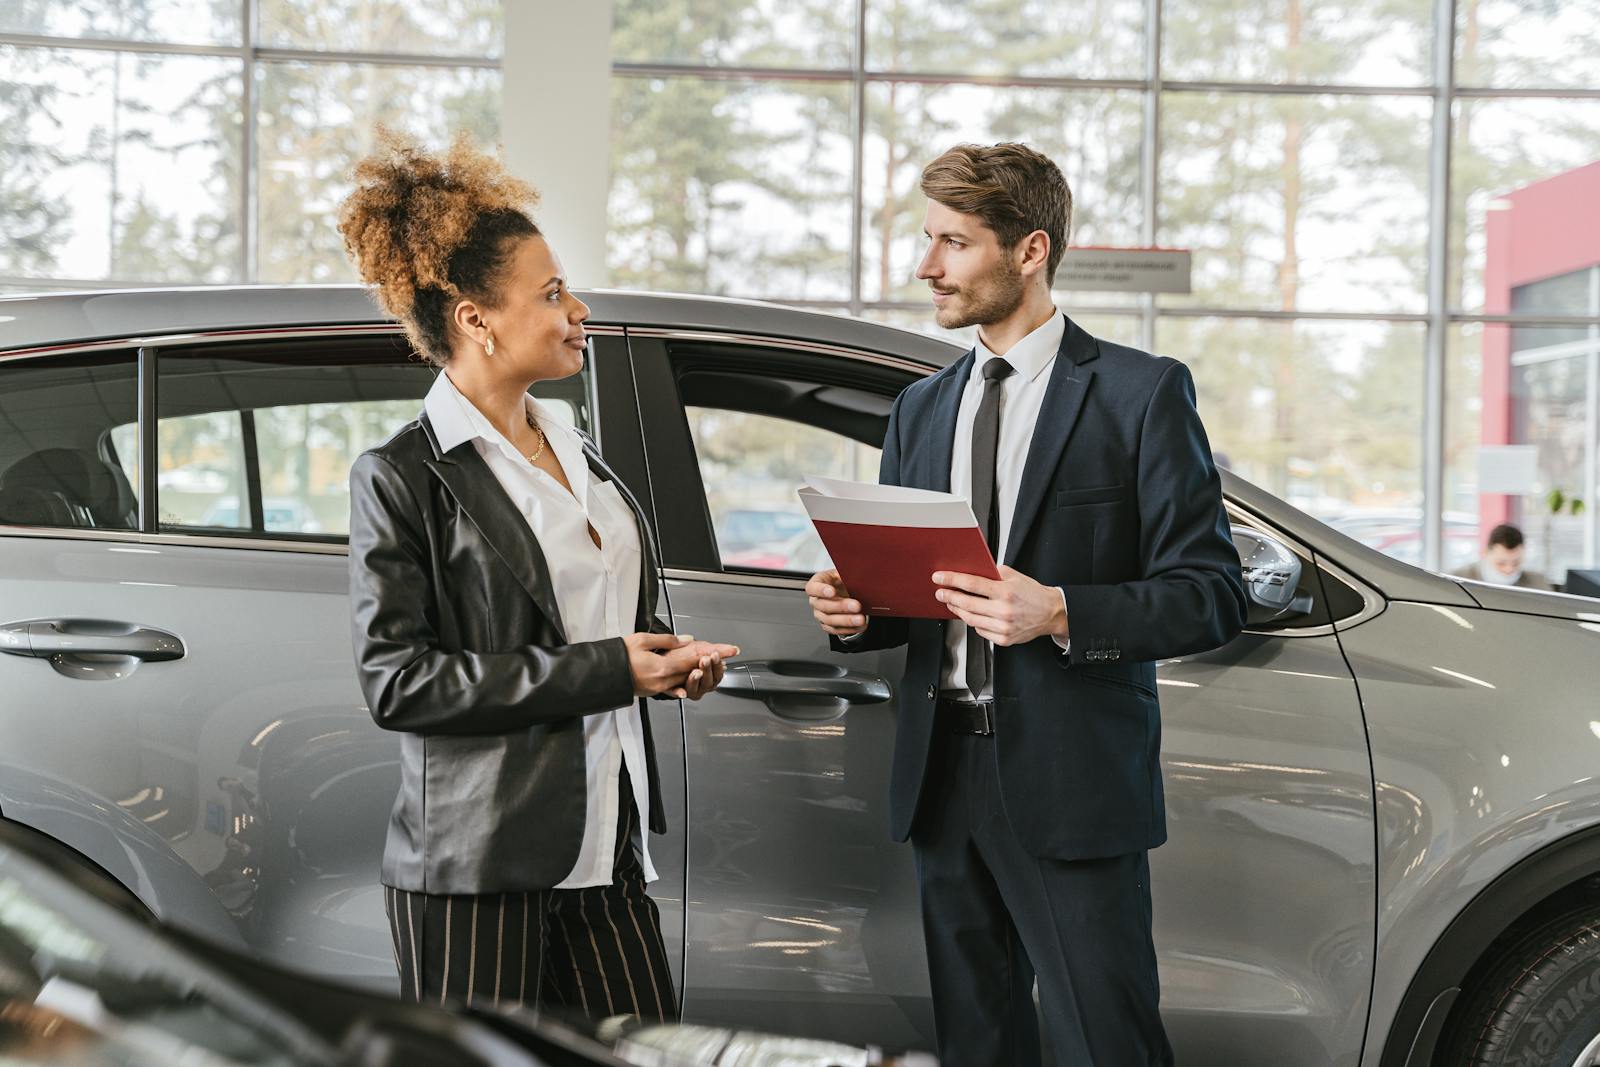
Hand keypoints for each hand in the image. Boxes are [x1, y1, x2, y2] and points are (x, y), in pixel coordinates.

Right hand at [624, 633, 738, 697]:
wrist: (604, 673)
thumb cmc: (620, 656)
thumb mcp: (643, 640)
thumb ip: (667, 640)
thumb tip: (685, 640)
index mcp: (662, 667)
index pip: (691, 660)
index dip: (707, 655)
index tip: (721, 653)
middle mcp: (663, 680)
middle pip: (690, 672)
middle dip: (705, 666)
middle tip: (720, 661)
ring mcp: (658, 688)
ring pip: (682, 681)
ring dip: (695, 675)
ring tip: (707, 669)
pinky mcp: (652, 691)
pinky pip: (671, 689)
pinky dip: (680, 687)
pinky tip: (686, 687)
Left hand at [667, 638, 736, 700]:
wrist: (664, 654)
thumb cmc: (684, 653)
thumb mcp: (702, 648)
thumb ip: (720, 650)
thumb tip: (736, 650)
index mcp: (710, 674)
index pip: (718, 673)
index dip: (717, 665)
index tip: (715, 655)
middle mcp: (701, 684)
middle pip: (708, 683)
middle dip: (707, 671)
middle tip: (704, 660)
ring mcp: (689, 688)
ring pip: (695, 690)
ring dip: (695, 681)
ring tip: (695, 672)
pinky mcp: (675, 691)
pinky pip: (677, 694)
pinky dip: (679, 693)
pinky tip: (681, 691)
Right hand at [806, 569, 866, 636]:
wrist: (844, 591)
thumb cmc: (840, 581)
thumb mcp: (842, 572)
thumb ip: (845, 573)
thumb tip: (854, 574)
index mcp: (816, 584)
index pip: (812, 588)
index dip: (821, 590)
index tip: (832, 591)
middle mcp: (816, 600)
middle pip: (823, 606)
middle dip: (841, 607)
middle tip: (856, 606)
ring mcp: (820, 614)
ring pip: (829, 620)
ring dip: (846, 620)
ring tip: (860, 619)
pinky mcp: (827, 625)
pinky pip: (836, 629)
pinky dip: (849, 628)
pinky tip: (859, 625)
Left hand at [932, 565, 1068, 646]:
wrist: (1051, 613)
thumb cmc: (1033, 594)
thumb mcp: (1014, 576)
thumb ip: (993, 573)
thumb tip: (971, 571)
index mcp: (1005, 592)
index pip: (972, 584)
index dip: (952, 580)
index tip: (939, 578)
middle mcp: (1003, 611)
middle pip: (967, 604)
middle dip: (949, 597)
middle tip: (940, 592)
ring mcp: (1003, 627)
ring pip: (970, 619)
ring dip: (957, 610)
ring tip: (952, 602)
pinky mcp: (1004, 639)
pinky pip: (980, 631)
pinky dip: (973, 622)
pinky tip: (970, 615)